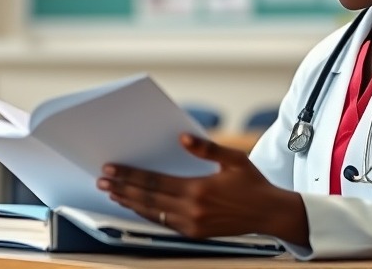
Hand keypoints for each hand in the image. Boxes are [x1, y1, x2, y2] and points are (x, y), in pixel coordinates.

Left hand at [97, 133, 308, 245]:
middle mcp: (192, 210)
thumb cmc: (253, 183)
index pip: (154, 182)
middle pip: (147, 199)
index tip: (111, 170)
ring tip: (112, 194)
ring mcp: (192, 224)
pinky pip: (163, 223)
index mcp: (199, 189)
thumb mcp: (233, 160)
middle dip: (122, 189)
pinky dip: (146, 214)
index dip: (130, 176)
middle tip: (102, 181)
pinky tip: (136, 206)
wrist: (269, 214)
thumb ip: (206, 148)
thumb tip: (183, 138)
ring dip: (130, 203)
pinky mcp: (195, 233)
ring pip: (152, 213)